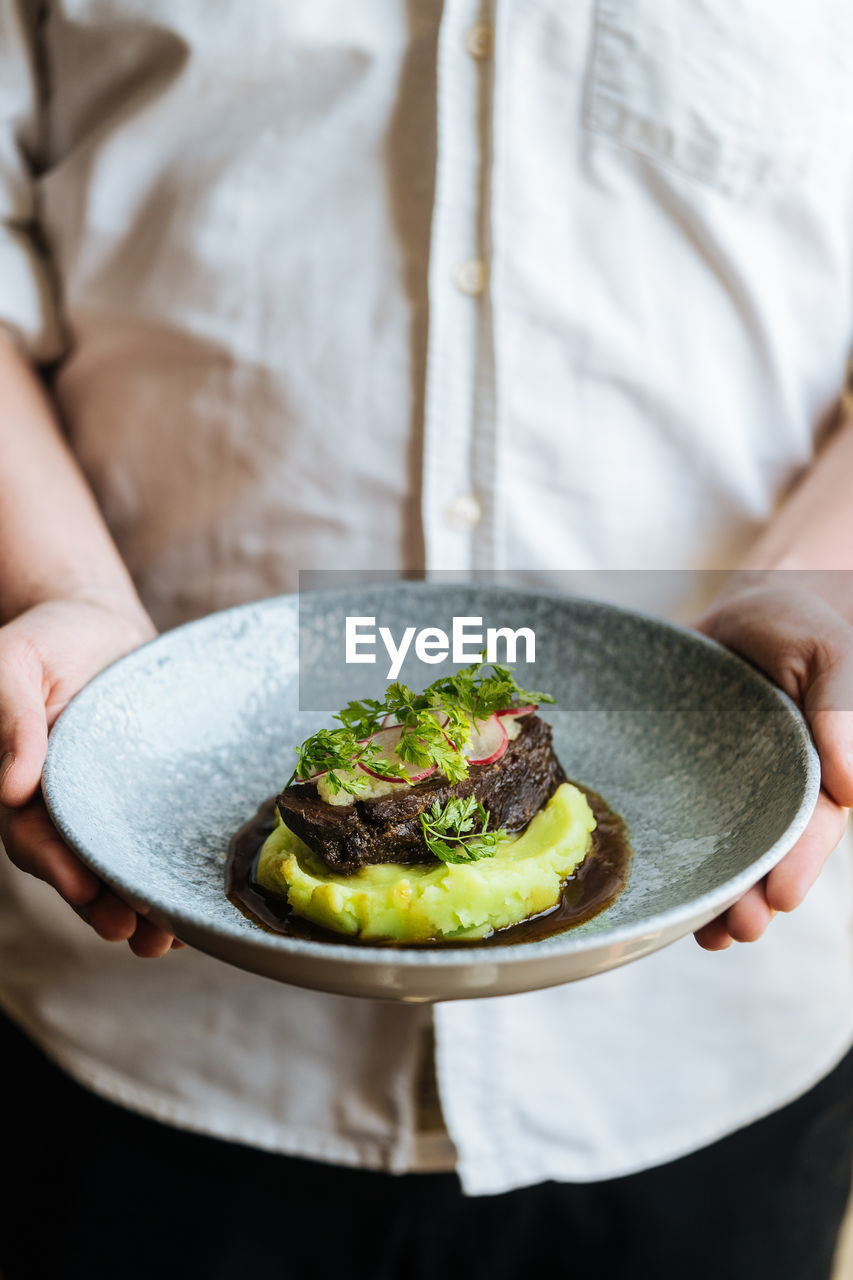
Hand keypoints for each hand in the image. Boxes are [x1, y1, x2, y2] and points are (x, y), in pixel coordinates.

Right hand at [0, 595, 181, 956]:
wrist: (99, 623)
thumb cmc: (50, 640)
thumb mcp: (15, 665)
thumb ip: (11, 719)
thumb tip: (10, 787)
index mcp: (25, 787)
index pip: (34, 840)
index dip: (56, 869)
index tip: (83, 890)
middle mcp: (67, 808)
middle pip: (81, 870)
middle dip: (105, 906)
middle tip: (134, 933)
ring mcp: (110, 808)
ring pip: (122, 868)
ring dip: (143, 907)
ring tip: (168, 938)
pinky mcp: (152, 800)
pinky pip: (160, 843)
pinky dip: (175, 875)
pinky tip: (200, 902)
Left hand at [691, 579, 852, 948]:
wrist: (733, 607)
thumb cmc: (795, 626)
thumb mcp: (828, 653)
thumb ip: (843, 709)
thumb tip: (852, 785)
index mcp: (816, 770)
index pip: (814, 825)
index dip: (801, 861)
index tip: (784, 894)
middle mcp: (771, 791)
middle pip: (767, 854)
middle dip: (756, 896)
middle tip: (742, 928)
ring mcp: (724, 792)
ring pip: (723, 854)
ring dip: (719, 899)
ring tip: (711, 934)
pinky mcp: (678, 783)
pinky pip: (677, 829)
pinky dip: (675, 867)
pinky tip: (670, 905)